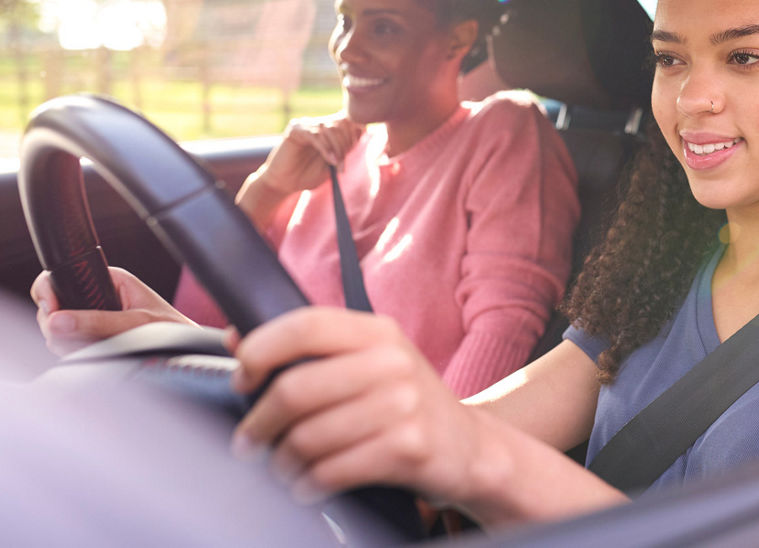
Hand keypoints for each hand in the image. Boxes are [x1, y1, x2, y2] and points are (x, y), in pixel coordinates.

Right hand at [31, 267, 196, 355]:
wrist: (186, 351)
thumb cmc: (172, 328)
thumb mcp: (136, 323)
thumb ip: (98, 322)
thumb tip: (58, 322)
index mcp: (108, 279)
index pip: (61, 276)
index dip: (48, 293)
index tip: (51, 312)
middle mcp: (97, 295)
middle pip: (53, 306)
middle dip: (56, 325)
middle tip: (71, 339)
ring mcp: (92, 316)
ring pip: (57, 327)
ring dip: (65, 340)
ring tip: (92, 346)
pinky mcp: (91, 335)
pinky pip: (66, 342)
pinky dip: (72, 350)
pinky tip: (91, 352)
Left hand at [230, 309, 483, 505]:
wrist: (470, 448)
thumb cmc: (407, 404)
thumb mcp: (372, 362)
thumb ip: (312, 348)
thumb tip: (236, 335)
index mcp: (378, 331)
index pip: (305, 326)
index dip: (261, 350)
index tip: (242, 378)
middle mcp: (393, 362)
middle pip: (296, 388)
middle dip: (260, 422)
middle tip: (249, 440)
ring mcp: (404, 405)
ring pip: (308, 436)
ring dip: (282, 461)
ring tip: (282, 467)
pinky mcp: (408, 448)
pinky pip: (333, 470)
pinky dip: (309, 484)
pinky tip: (308, 484)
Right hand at [254, 114, 364, 197]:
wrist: (284, 184)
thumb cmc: (308, 175)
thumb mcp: (333, 162)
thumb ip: (346, 147)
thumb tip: (364, 130)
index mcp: (328, 129)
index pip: (349, 119)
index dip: (356, 133)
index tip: (352, 152)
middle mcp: (318, 123)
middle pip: (341, 123)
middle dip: (347, 144)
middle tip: (342, 164)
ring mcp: (306, 125)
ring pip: (330, 129)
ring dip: (337, 149)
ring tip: (337, 165)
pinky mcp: (295, 130)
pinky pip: (316, 135)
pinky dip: (326, 148)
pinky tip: (330, 161)